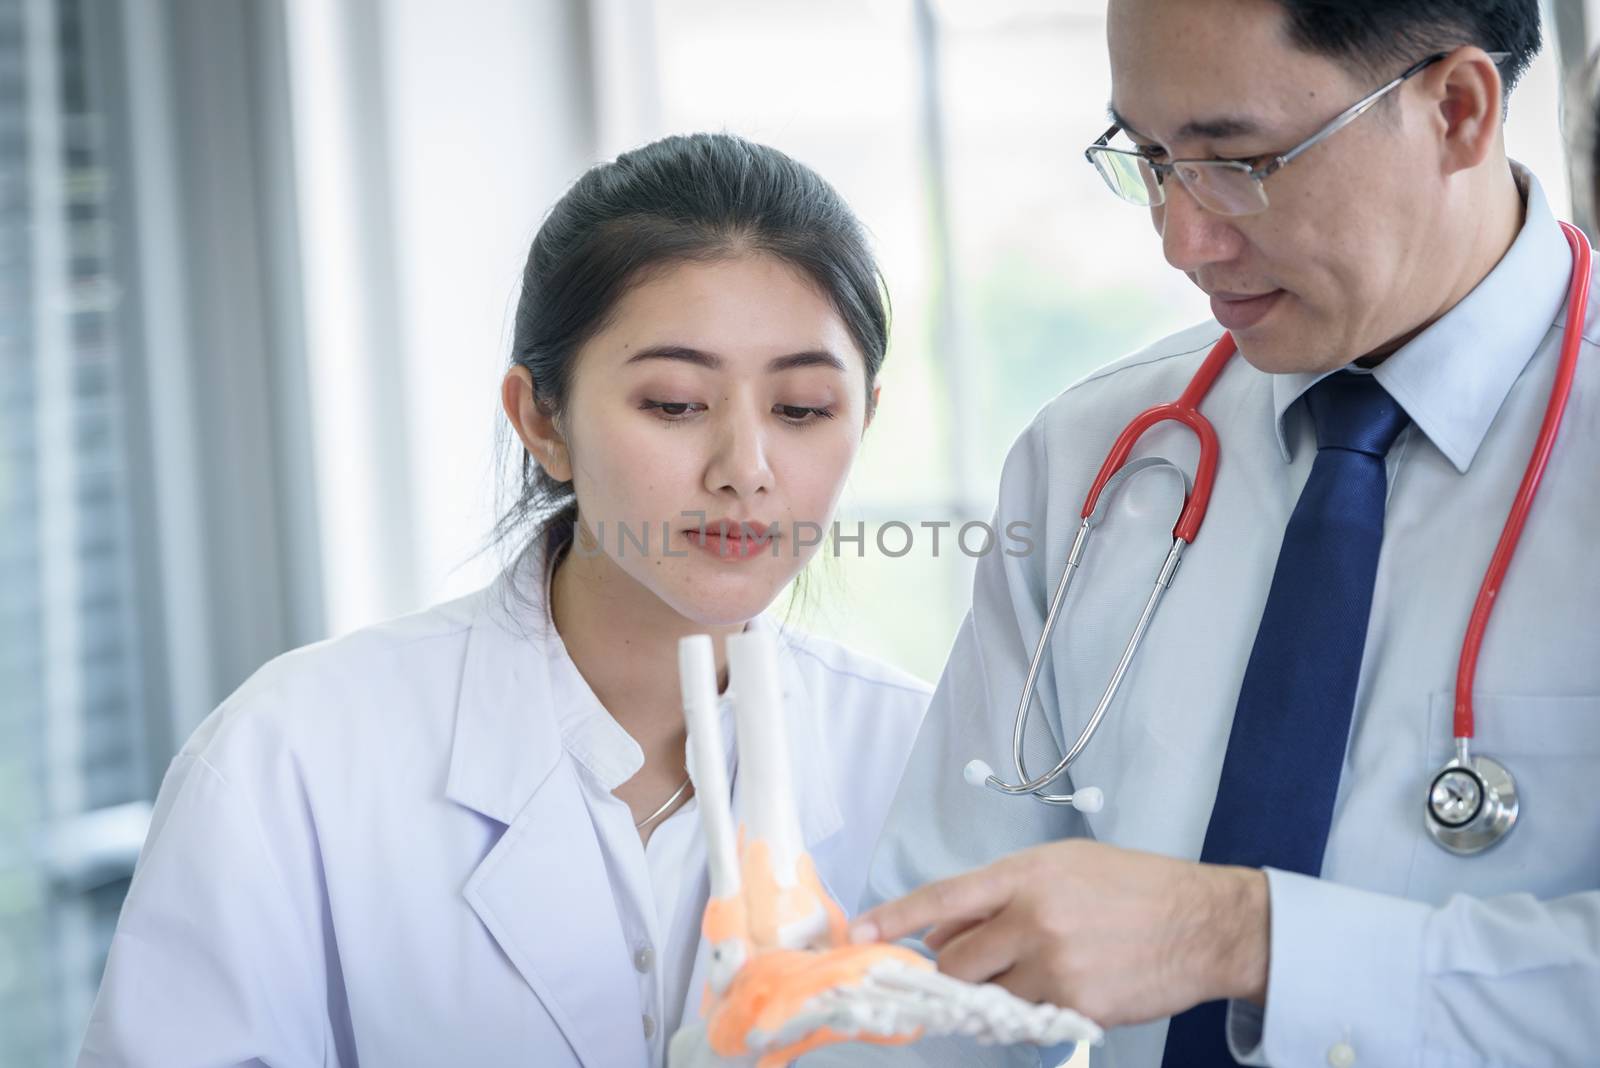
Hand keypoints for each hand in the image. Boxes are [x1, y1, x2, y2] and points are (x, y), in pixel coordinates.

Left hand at [848, 840, 1268, 1028]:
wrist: (1204, 924)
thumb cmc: (1132, 887)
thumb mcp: (1064, 868)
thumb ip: (1000, 896)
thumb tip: (942, 934)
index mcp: (1026, 876)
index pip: (944, 898)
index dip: (897, 917)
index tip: (860, 933)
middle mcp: (1032, 920)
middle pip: (956, 963)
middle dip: (952, 972)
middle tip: (973, 968)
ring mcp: (1054, 968)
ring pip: (988, 997)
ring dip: (993, 993)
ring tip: (1034, 972)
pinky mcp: (1076, 1008)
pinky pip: (1027, 1019)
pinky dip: (1030, 1010)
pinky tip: (1065, 986)